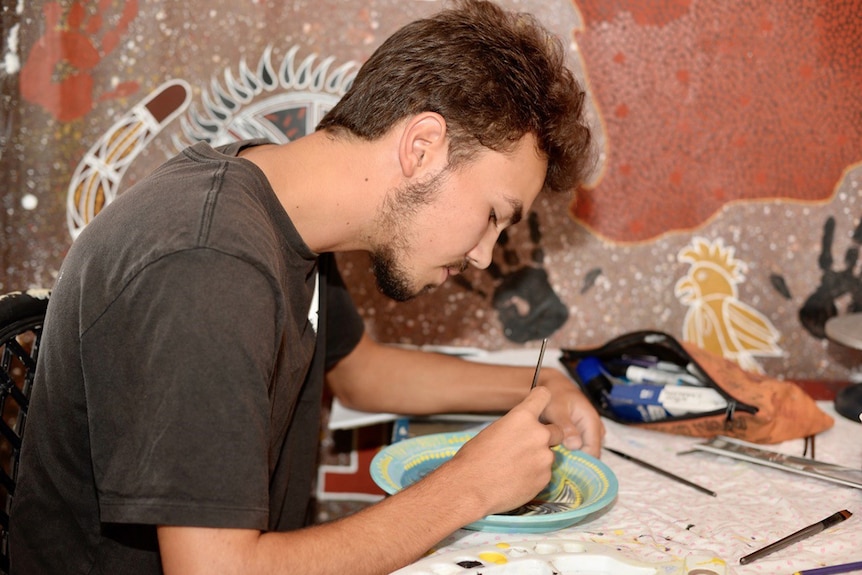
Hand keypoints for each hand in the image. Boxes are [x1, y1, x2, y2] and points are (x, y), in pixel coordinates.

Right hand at [436, 387, 562, 517]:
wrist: (471, 488)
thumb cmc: (474, 458)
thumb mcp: (492, 431)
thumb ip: (514, 427)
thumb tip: (521, 430)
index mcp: (522, 417)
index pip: (543, 395)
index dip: (541, 400)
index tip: (540, 405)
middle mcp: (538, 434)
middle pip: (557, 430)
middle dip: (546, 437)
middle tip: (527, 447)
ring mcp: (545, 457)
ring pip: (549, 455)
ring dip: (538, 459)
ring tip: (515, 468)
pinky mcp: (545, 478)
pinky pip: (545, 473)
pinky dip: (535, 476)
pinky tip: (516, 480)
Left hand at [537, 368, 604, 457]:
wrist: (552, 385)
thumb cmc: (554, 395)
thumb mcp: (557, 409)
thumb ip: (566, 427)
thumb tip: (575, 446)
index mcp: (592, 422)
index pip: (593, 451)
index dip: (581, 463)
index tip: (564, 469)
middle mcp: (594, 429)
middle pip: (589, 454)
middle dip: (575, 462)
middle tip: (556, 466)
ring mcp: (589, 432)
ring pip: (584, 452)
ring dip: (571, 458)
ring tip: (554, 460)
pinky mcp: (581, 434)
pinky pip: (579, 449)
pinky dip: (568, 452)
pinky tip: (555, 454)